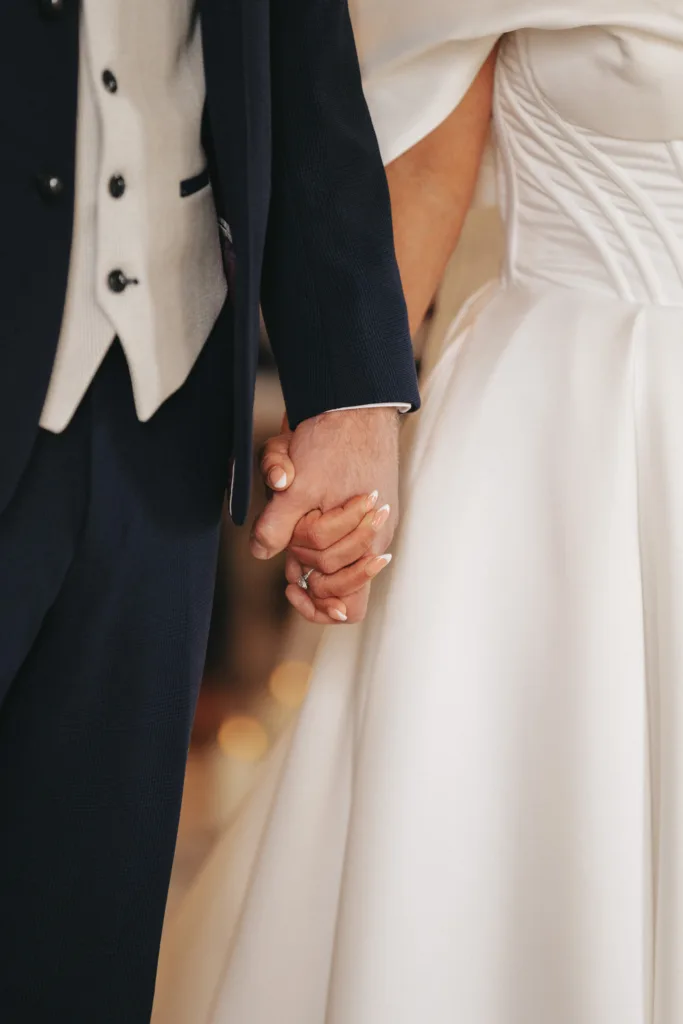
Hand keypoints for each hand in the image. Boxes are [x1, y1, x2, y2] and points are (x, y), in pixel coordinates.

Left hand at [250, 408, 399, 622]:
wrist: (356, 400)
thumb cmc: (332, 441)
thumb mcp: (296, 486)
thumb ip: (277, 525)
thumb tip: (260, 554)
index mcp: (365, 542)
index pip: (347, 606)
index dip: (315, 603)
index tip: (290, 586)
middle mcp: (373, 537)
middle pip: (336, 581)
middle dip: (306, 563)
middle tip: (287, 547)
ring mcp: (370, 521)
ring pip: (334, 554)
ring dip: (305, 535)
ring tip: (292, 513)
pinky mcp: (363, 502)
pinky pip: (336, 527)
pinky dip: (310, 516)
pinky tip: (295, 490)